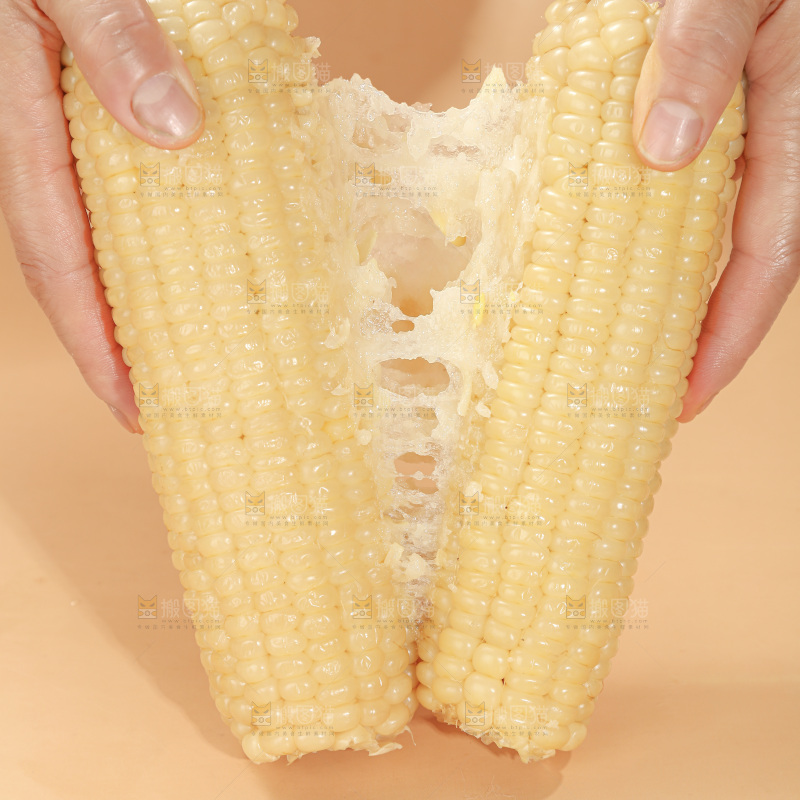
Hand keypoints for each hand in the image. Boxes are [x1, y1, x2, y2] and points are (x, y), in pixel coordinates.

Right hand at [0, 0, 203, 432]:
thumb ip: (111, 40)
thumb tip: (173, 129)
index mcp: (31, 123)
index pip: (56, 256)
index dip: (92, 340)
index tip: (132, 405)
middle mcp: (62, 145)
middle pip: (88, 272)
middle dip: (123, 350)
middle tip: (171, 413)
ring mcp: (97, 140)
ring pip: (126, 242)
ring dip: (159, 306)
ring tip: (201, 363)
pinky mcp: (135, 124)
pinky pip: (157, 201)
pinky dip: (187, 243)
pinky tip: (223, 270)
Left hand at [632, 0, 799, 420]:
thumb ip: (706, 53)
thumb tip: (664, 151)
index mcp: (792, 126)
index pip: (769, 259)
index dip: (728, 337)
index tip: (686, 398)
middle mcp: (764, 143)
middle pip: (733, 267)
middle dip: (693, 338)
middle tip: (641, 397)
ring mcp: (726, 137)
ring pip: (695, 238)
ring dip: (658, 297)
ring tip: (612, 350)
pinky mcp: (688, 120)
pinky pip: (666, 198)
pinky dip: (631, 235)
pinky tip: (594, 260)